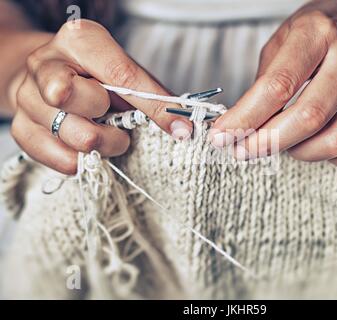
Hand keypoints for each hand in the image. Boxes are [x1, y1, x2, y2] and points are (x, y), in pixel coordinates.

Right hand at [9, 20, 191, 174]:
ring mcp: (28, 96)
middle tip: (119, 125)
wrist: (50, 79)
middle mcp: (46, 63)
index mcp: (79, 40)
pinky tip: (85, 147)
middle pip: (89, 105)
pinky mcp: (20, 127)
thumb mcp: (126, 74)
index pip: (122, 75)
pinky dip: (83, 160)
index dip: (155, 107)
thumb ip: (152, 96)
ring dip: (104, 145)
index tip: (181, 129)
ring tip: (106, 135)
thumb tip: (182, 127)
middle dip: (116, 124)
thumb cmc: (96, 77)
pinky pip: (61, 159)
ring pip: (77, 137)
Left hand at [210, 0, 336, 172]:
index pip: (278, 85)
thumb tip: (241, 127)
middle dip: (267, 143)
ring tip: (282, 142)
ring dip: (299, 153)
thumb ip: (265, 81)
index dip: (245, 118)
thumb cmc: (325, 32)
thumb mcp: (286, 39)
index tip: (222, 137)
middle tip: (243, 150)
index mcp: (320, 32)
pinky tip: (318, 144)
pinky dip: (333, 161)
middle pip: (309, 117)